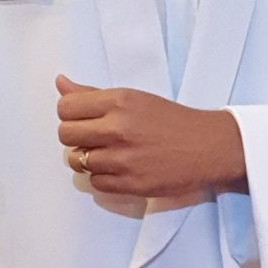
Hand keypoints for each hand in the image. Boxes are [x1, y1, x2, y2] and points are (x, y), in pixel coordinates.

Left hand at [56, 76, 245, 200]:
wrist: (207, 148)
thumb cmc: (172, 121)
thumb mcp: (134, 98)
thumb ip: (94, 94)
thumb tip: (60, 84)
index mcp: (119, 102)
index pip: (66, 107)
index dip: (70, 114)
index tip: (83, 118)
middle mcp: (118, 129)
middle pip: (66, 135)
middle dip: (75, 137)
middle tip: (94, 136)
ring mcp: (123, 159)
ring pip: (77, 161)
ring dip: (88, 158)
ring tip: (109, 153)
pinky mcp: (130, 184)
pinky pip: (95, 182)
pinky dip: (103, 176)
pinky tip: (120, 167)